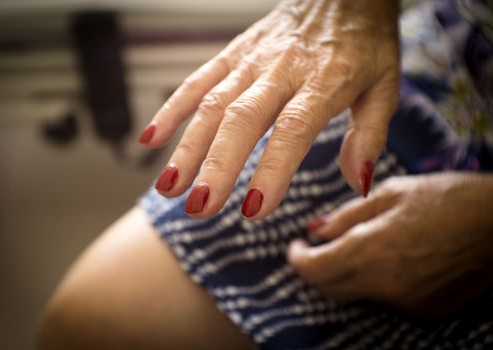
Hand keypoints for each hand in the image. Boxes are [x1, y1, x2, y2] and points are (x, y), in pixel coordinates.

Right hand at [140, 0, 399, 218]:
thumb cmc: (365, 42)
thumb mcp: (385, 86)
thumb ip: (370, 135)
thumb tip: (359, 184)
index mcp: (324, 80)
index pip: (293, 129)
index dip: (271, 169)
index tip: (253, 210)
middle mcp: (282, 69)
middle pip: (242, 119)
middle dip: (217, 166)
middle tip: (199, 208)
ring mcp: (252, 59)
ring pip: (213, 104)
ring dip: (187, 146)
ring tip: (168, 187)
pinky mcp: (234, 52)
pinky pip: (198, 80)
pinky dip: (172, 109)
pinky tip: (151, 139)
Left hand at [288, 173, 492, 317]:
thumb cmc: (447, 198)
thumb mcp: (390, 193)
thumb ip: (346, 216)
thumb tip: (315, 229)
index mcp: (371, 250)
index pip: (313, 269)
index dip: (297, 258)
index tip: (295, 245)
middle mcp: (384, 283)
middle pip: (328, 288)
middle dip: (315, 269)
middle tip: (315, 248)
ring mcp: (406, 301)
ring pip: (355, 294)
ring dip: (343, 274)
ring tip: (353, 245)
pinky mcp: (424, 309)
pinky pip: (383, 298)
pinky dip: (372, 281)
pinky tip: (385, 258)